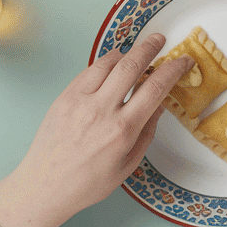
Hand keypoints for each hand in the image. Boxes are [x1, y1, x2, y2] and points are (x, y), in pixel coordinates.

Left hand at [0, 34, 191, 226]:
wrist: (44, 187)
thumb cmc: (86, 183)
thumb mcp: (127, 166)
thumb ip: (146, 134)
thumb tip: (159, 106)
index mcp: (122, 131)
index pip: (155, 89)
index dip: (172, 70)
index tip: (182, 61)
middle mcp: (101, 111)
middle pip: (132, 66)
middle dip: (150, 48)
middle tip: (159, 39)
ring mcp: (80, 101)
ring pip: (108, 62)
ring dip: (126, 52)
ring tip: (136, 51)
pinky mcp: (64, 97)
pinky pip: (88, 71)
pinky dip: (104, 63)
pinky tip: (111, 64)